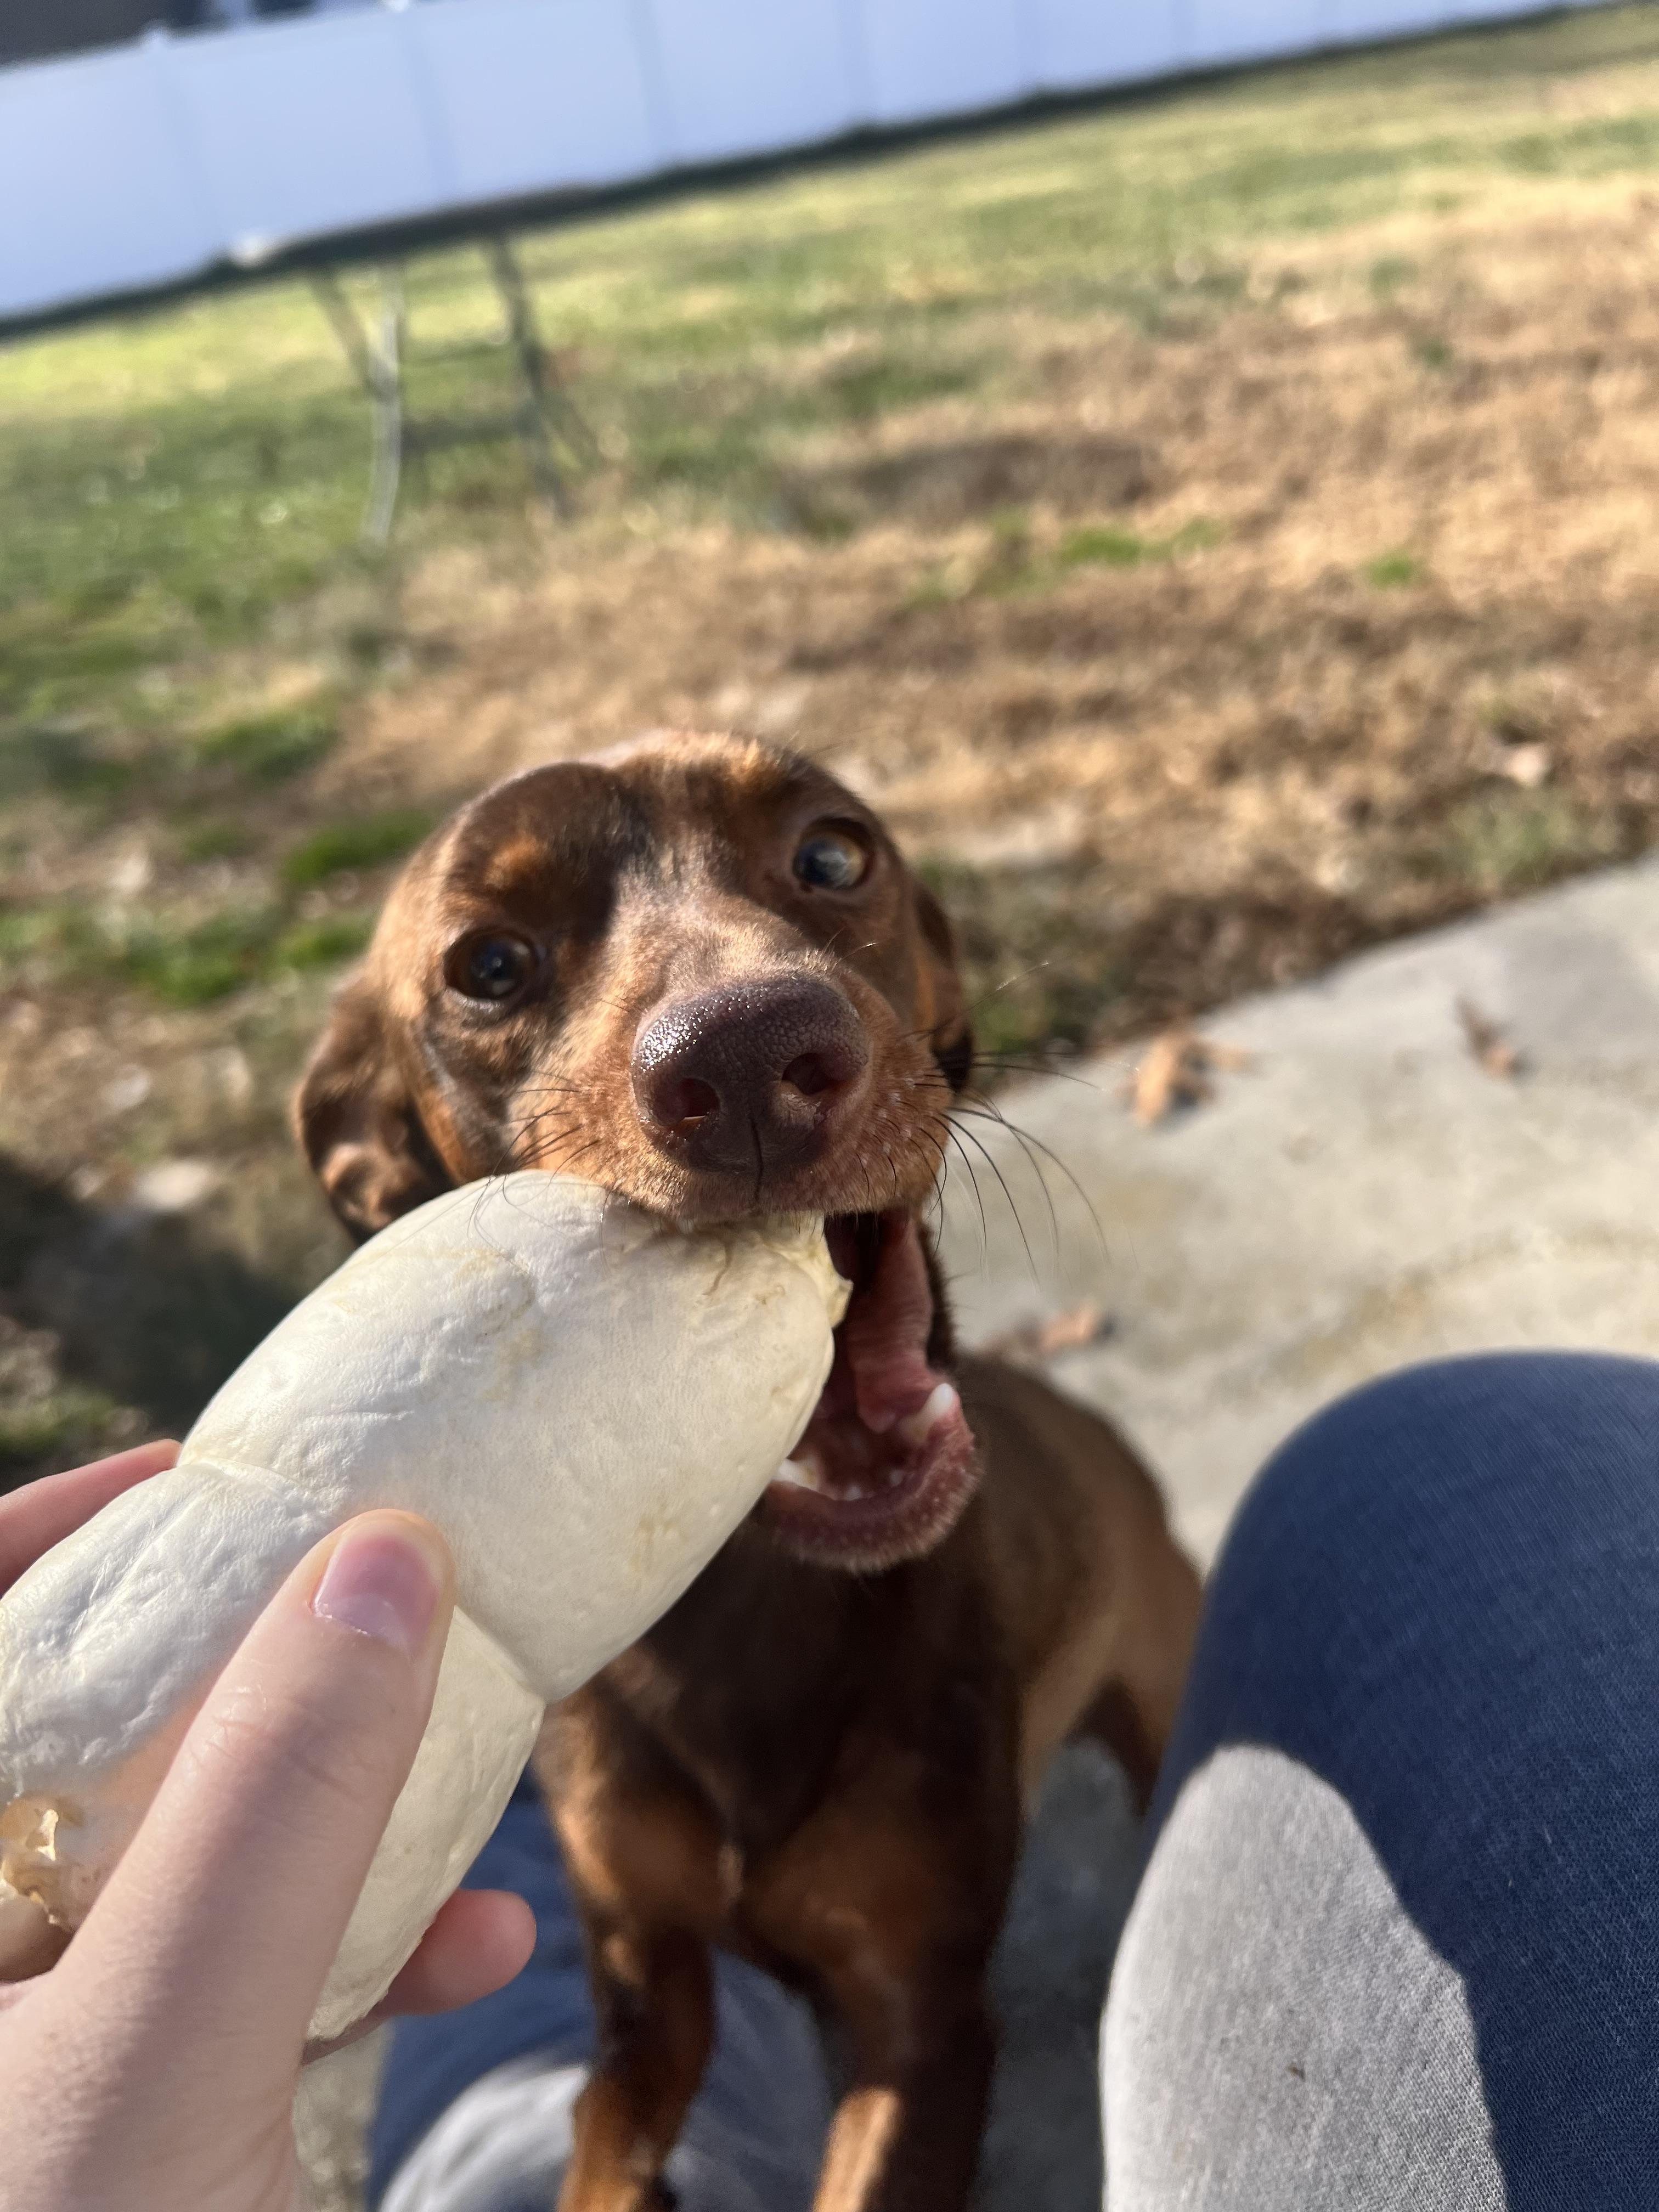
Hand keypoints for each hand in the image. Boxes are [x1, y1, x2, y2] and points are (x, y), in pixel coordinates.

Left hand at [0, 1442, 535, 2211]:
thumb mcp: (156, 2051)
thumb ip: (268, 1810)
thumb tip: (385, 1562)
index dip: (46, 1531)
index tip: (196, 1472)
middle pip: (79, 1738)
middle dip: (240, 1667)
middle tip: (362, 1598)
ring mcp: (40, 2046)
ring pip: (172, 1858)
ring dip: (327, 1813)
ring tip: (461, 1766)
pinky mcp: (123, 2123)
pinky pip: (222, 1991)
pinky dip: (346, 1958)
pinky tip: (469, 1954)